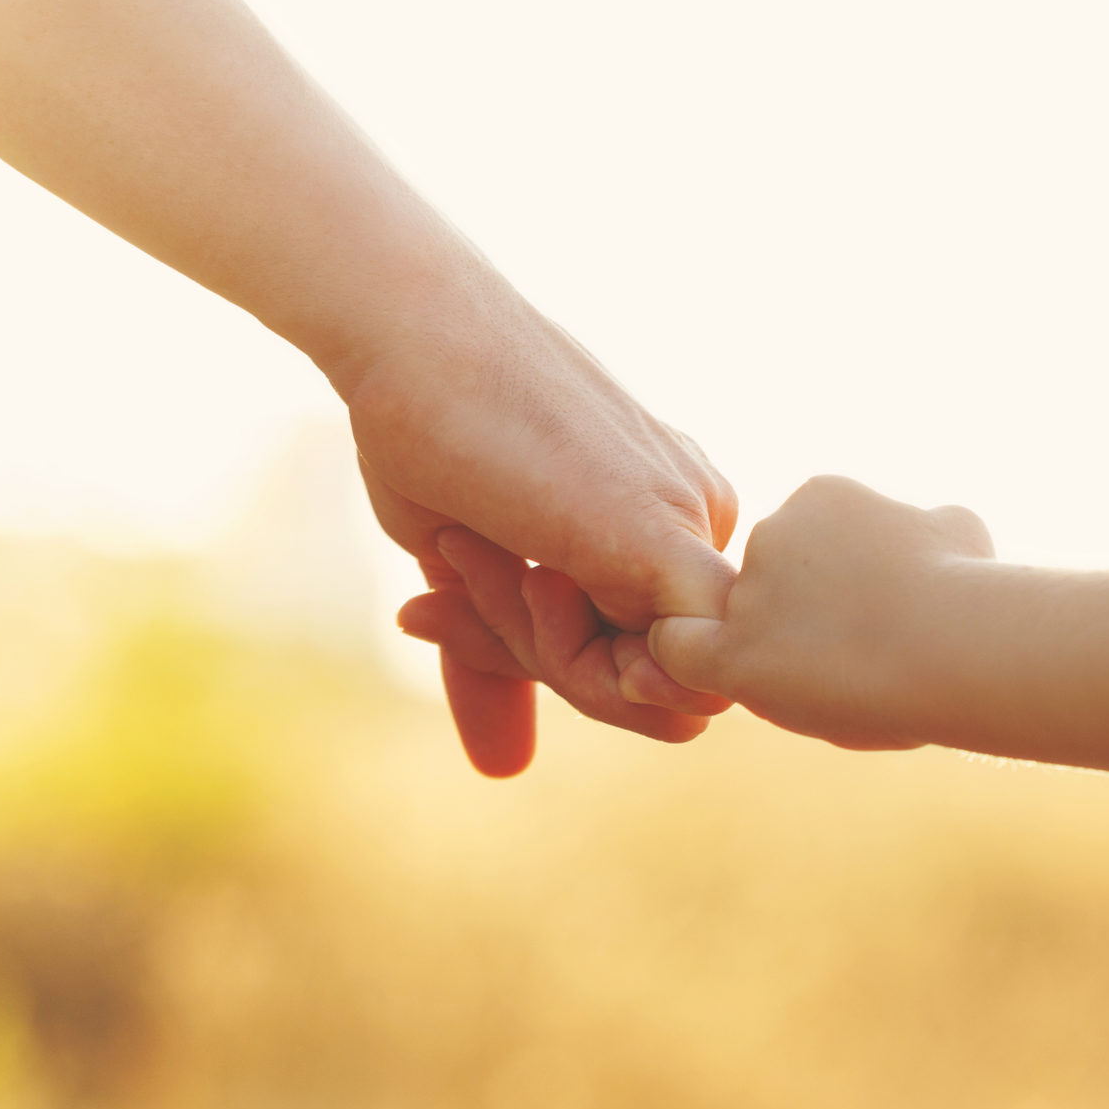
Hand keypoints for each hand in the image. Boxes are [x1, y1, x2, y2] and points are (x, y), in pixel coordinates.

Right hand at [354, 268, 738, 775]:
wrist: (409, 335)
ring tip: (465, 554)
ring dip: (527, 644)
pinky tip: (511, 566)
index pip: (637, 662)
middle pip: (648, 686)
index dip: (536, 658)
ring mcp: (694, 530)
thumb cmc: (430, 430)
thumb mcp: (469, 574)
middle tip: (446, 584)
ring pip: (648, 690)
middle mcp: (699, 520)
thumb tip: (505, 772)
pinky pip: (652, 677)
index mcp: (666, 523)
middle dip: (527, 656)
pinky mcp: (671, 546)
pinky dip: (562, 651)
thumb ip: (503, 668)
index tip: (444, 603)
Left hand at [641, 475, 994, 751]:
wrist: (957, 639)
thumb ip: (929, 528)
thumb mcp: (960, 530)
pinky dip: (687, 666)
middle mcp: (772, 533)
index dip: (833, 585)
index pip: (805, 542)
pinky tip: (733, 686)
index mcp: (822, 498)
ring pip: (739, 624)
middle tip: (855, 660)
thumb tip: (937, 528)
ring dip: (770, 651)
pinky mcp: (735, 651)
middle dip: (800, 620)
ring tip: (834, 685)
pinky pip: (681, 651)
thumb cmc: (972, 591)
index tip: (874, 615)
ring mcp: (749, 593)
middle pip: (768, 586)